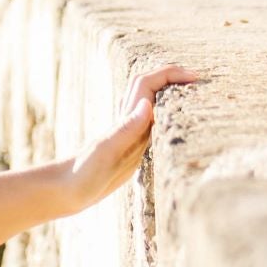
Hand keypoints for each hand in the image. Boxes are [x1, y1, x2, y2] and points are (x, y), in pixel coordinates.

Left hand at [59, 61, 201, 214]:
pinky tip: (179, 125)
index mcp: (125, 120)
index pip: (148, 84)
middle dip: (174, 77)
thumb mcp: (105, 152)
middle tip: (200, 80)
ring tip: (197, 95)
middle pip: (151, 87)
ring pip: (154, 104)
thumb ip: (125, 130)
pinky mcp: (132, 150)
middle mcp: (129, 124)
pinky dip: (169, 117)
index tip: (196, 77)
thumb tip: (146, 104)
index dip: (171, 74)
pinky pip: (154, 125)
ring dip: (172, 94)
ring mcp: (131, 136)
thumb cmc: (83, 174)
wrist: (66, 191)